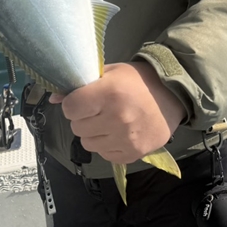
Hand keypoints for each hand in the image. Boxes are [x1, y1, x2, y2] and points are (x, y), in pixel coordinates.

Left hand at [49, 62, 184, 163]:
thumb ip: (82, 83)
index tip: (81, 99)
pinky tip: (118, 132)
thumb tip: (54, 97)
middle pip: (77, 126)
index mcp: (109, 93)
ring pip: (87, 143)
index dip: (72, 103)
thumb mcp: (110, 72)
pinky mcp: (132, 154)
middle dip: (83, 117)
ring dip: (93, 132)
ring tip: (108, 120)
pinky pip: (104, 155)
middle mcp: (116, 118)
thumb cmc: (138, 80)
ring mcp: (125, 139)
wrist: (172, 95)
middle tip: (97, 109)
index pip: (70, 108)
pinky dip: (107, 145)